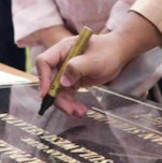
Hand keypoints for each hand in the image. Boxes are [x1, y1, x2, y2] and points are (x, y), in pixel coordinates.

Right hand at [35, 12, 161, 116]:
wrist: (118, 54)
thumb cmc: (108, 52)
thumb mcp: (95, 59)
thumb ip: (78, 68)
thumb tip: (63, 82)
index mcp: (63, 49)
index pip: (44, 62)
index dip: (43, 78)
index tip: (47, 93)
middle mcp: (61, 60)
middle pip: (50, 80)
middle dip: (57, 97)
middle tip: (69, 110)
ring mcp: (66, 71)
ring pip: (58, 91)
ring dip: (66, 104)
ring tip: (79, 112)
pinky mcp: (72, 80)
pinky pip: (67, 94)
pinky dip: (72, 103)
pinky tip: (81, 110)